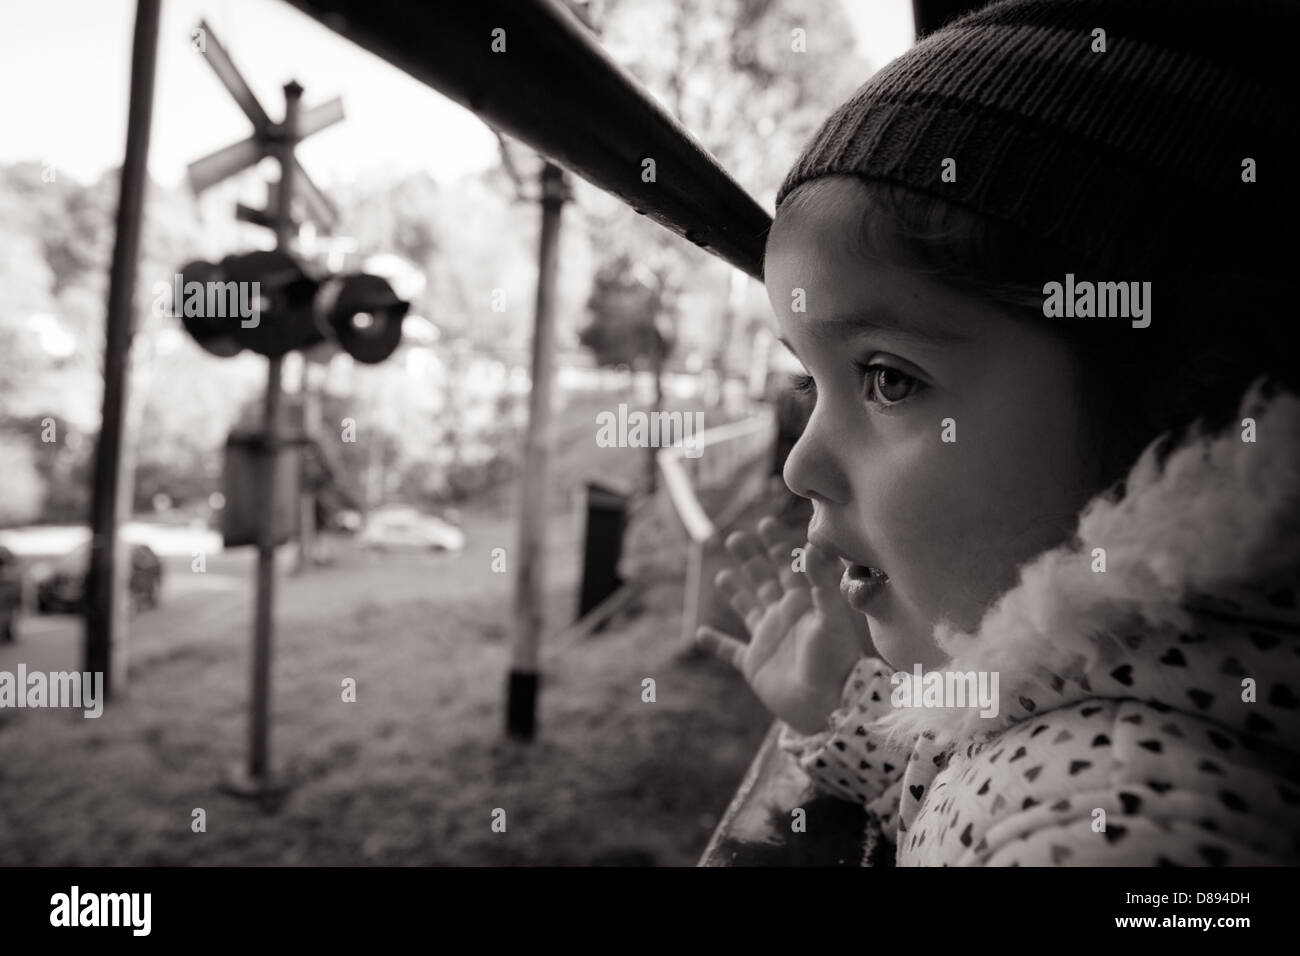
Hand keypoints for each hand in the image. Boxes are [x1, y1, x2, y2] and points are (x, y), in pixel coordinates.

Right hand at [695, 517, 869, 734]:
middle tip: (734, 538)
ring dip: (735, 593)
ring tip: (722, 576)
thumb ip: (822, 582)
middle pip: (763, 581)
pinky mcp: (756, 664)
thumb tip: (810, 546)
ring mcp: (769, 640)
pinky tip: (701, 635)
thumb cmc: (835, 660)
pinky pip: (732, 651)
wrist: (829, 706)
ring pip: (748, 609)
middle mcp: (785, 617)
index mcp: (803, 603)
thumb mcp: (831, 616)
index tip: (765, 523)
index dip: (776, 546)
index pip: (788, 567)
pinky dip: (716, 644)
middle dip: (750, 559)